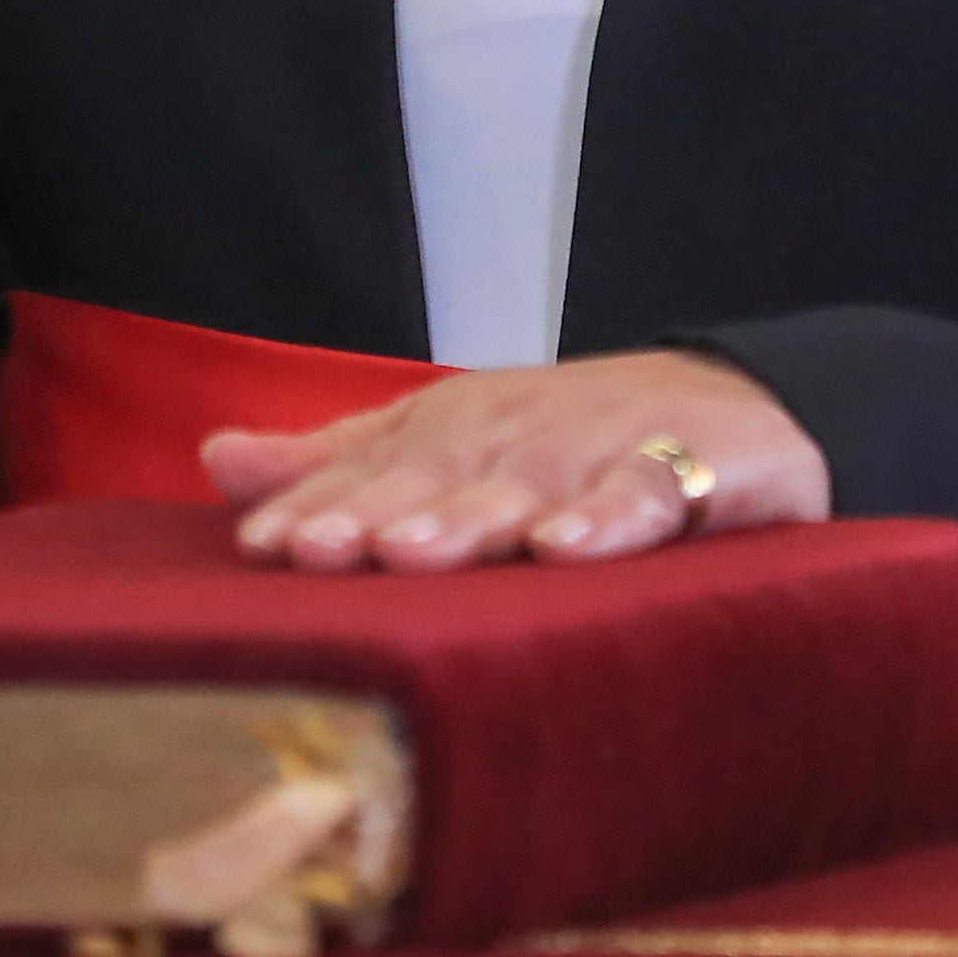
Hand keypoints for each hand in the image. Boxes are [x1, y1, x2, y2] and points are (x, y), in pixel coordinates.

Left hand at [208, 350, 828, 572]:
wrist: (739, 404)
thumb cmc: (570, 442)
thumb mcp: (448, 443)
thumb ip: (340, 461)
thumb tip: (218, 459)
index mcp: (455, 434)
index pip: (374, 474)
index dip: (320, 509)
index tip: (263, 549)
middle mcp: (520, 440)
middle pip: (440, 480)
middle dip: (376, 513)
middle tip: (318, 551)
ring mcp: (603, 452)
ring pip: (529, 488)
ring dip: (470, 517)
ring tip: (413, 552)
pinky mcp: (694, 469)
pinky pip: (647, 494)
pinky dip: (610, 516)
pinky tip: (567, 546)